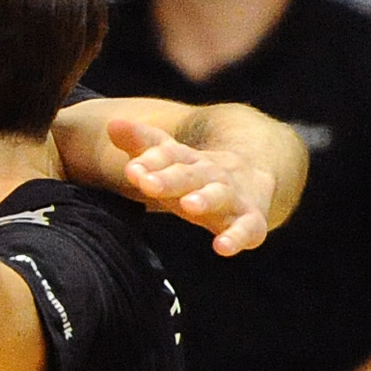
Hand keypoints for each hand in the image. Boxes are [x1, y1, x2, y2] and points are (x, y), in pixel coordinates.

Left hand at [111, 117, 271, 255]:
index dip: (151, 160)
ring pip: (220, 195)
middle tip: (147, 184)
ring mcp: (233, 196)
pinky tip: (223, 247)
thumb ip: (142, 143)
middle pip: (190, 174)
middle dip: (169, 179)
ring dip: (206, 200)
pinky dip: (237, 237)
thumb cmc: (197, 174)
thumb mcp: (171, 158)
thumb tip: (113, 123)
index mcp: (189, 160)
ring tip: (189, 205)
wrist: (256, 174)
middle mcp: (212, 174)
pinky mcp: (252, 220)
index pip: (169, 154)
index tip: (132, 169)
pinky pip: (247, 229)